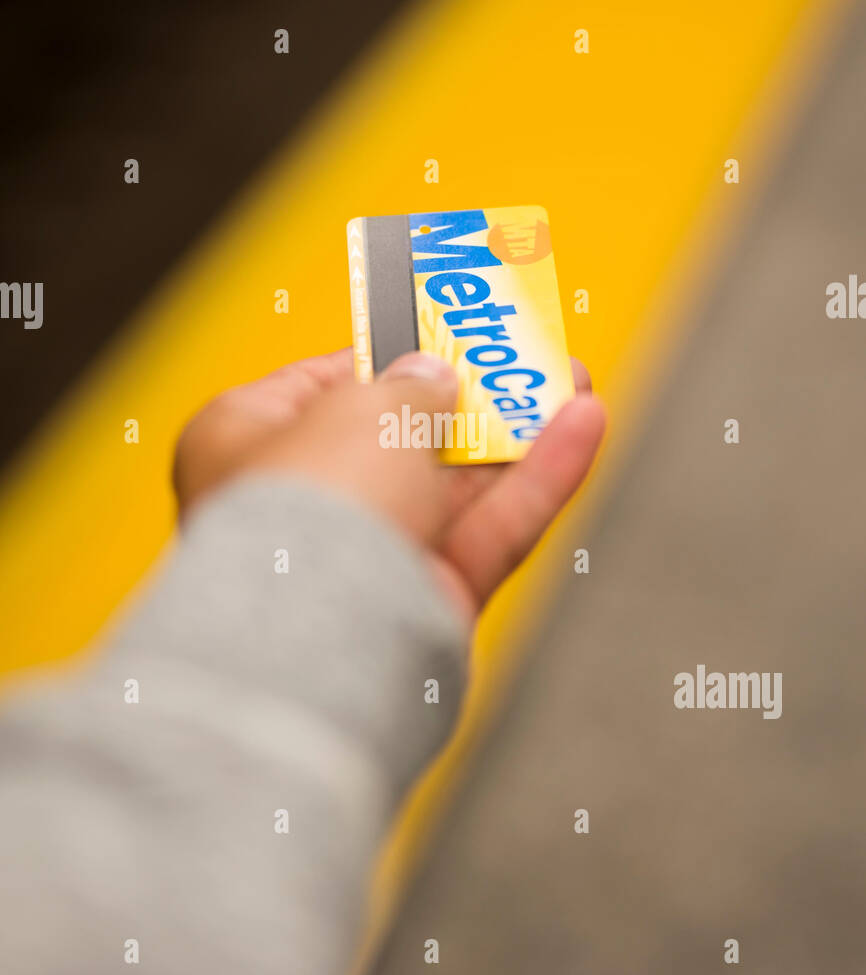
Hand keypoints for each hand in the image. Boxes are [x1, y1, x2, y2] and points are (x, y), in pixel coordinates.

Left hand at [173, 349, 604, 621]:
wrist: (314, 644)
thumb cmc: (309, 508)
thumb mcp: (364, 409)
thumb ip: (409, 384)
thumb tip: (432, 379)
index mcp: (243, 445)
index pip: (318, 387)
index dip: (385, 356)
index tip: (440, 330)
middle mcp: (299, 507)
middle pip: (400, 441)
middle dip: (470, 397)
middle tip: (523, 355)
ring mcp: (363, 563)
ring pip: (455, 489)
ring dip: (519, 435)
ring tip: (575, 382)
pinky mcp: (424, 607)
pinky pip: (487, 534)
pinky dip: (536, 483)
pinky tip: (583, 425)